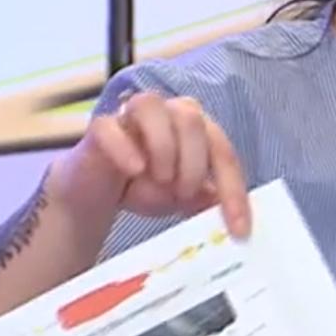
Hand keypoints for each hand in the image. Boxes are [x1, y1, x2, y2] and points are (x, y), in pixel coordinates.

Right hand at [50, 91, 251, 237]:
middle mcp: (166, 113)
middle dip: (194, 163)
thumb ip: (207, 199)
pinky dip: (125, 148)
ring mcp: (130, 115)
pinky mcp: (99, 128)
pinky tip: (134, 170)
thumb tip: (232, 215)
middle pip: (191, 119)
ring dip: (162, 147)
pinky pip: (110, 126)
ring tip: (160, 180)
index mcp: (196, 128)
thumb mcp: (182, 199)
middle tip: (183, 194)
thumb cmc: (145, 187)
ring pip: (152, 107)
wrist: (97, 193)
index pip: (222, 151)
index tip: (239, 229)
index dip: (233, 190)